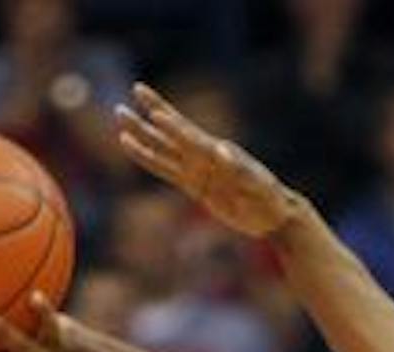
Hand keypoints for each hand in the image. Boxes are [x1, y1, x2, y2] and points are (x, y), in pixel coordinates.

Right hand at [117, 81, 300, 237]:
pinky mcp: (193, 185)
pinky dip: (147, 158)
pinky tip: (129, 146)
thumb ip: (241, 170)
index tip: (156, 113)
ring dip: (142, 133)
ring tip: (121, 115)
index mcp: (220, 153)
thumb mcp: (259, 185)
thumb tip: (220, 152)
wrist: (272, 216)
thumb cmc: (270, 199)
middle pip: (172, 132)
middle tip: (135, 92)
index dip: (174, 125)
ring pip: (163, 148)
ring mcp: (197, 169)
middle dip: (154, 112)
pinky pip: (164, 170)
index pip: (191, 136)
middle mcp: (205, 156)